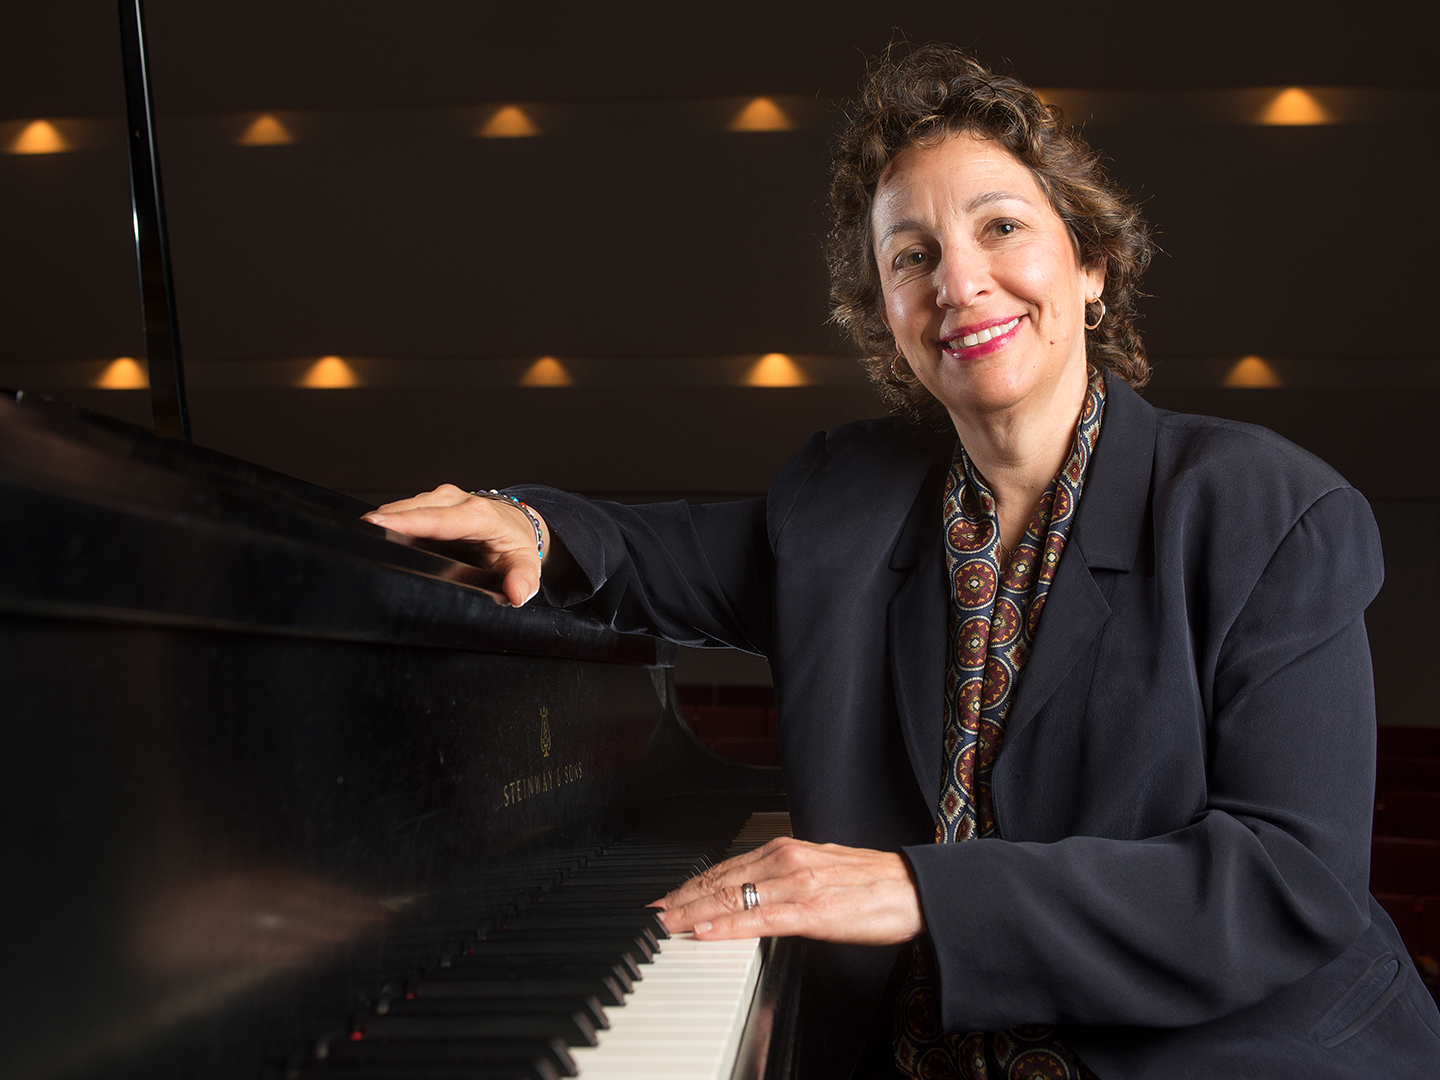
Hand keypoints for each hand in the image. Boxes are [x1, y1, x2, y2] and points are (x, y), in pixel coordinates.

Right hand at [362, 484, 548, 606]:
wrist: (515, 523)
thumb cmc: (516, 544)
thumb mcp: (526, 563)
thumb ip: (523, 579)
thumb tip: (517, 592)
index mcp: (479, 515)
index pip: (439, 518)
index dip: (408, 521)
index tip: (378, 525)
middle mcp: (456, 500)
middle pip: (412, 509)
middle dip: (383, 520)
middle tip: (354, 538)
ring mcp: (439, 498)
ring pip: (403, 506)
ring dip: (381, 520)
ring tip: (356, 538)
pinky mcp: (426, 502)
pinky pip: (402, 509)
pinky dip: (386, 520)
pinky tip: (371, 535)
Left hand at [654, 837, 924, 945]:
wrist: (914, 888)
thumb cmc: (872, 884)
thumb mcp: (817, 871)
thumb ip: (782, 878)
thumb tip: (751, 893)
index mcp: (785, 850)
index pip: (724, 868)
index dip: (689, 886)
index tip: (664, 900)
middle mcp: (786, 860)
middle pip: (719, 881)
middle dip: (680, 900)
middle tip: (650, 916)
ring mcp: (797, 884)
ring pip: (732, 898)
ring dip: (692, 913)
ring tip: (664, 925)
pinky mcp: (812, 910)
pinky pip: (761, 919)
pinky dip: (728, 927)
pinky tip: (706, 933)